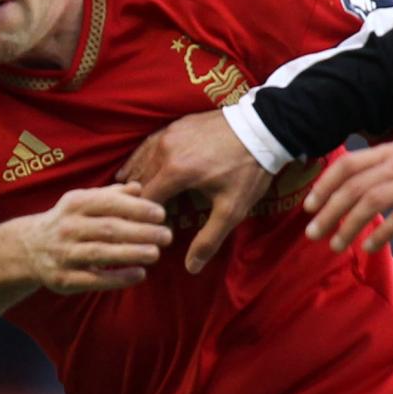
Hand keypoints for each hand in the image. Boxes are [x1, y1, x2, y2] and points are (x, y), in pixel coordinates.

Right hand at [9, 184, 170, 293]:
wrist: (28, 249)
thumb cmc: (68, 222)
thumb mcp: (83, 202)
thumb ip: (111, 196)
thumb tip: (139, 187)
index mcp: (74, 204)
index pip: (108, 203)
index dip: (136, 208)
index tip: (161, 214)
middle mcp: (67, 227)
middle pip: (108, 228)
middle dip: (140, 232)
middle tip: (167, 235)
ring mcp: (64, 254)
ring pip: (101, 253)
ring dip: (131, 253)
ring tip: (156, 253)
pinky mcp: (64, 279)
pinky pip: (94, 279)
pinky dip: (118, 278)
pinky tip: (139, 274)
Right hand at [120, 110, 274, 273]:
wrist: (262, 128)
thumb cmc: (247, 171)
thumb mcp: (232, 209)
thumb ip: (209, 239)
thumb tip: (191, 268)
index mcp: (175, 172)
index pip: (144, 202)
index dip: (142, 220)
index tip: (148, 232)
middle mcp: (164, 150)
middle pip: (138, 181)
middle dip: (136, 202)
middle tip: (137, 221)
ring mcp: (167, 134)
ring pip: (139, 161)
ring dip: (135, 181)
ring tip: (130, 201)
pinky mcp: (173, 126)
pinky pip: (147, 146)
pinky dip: (139, 161)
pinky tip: (136, 171)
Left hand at [301, 142, 392, 253]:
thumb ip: (373, 176)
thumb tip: (335, 196)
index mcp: (389, 152)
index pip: (348, 164)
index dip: (325, 185)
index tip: (309, 207)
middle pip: (356, 186)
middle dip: (330, 211)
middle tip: (314, 233)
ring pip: (374, 201)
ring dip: (350, 225)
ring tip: (336, 244)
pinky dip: (381, 233)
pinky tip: (368, 247)